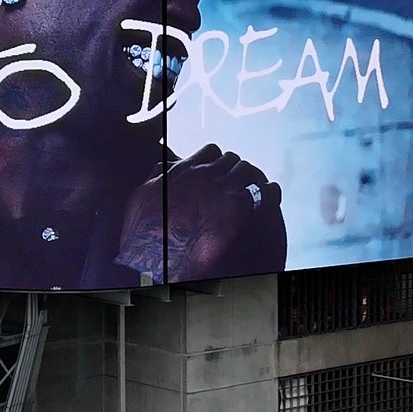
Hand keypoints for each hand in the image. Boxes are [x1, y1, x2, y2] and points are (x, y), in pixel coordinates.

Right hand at [116, 145, 283, 281]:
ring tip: (256, 191)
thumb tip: (169, 166)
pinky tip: (269, 200)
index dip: (218, 162)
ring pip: (250, 171)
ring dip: (253, 179)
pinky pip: (266, 191)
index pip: (211, 152)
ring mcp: (223, 191)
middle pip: (233, 160)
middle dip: (236, 170)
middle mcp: (205, 176)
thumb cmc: (146, 235)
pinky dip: (270, 193)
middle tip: (238, 184)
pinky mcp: (239, 211)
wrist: (157, 260)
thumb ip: (156, 177)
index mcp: (184, 171)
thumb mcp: (141, 198)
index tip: (219, 173)